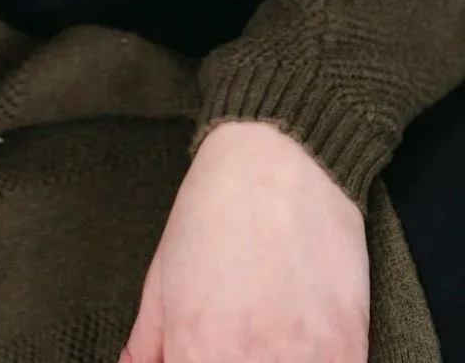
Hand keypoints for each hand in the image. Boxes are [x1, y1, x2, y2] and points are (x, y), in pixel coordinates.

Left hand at [120, 119, 368, 361]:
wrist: (283, 155)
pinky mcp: (350, 348)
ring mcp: (307, 361)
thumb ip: (148, 343)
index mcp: (196, 352)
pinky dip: (317, 362)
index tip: (198, 354)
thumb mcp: (162, 273)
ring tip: (268, 338)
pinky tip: (304, 344)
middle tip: (228, 342)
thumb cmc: (214, 208)